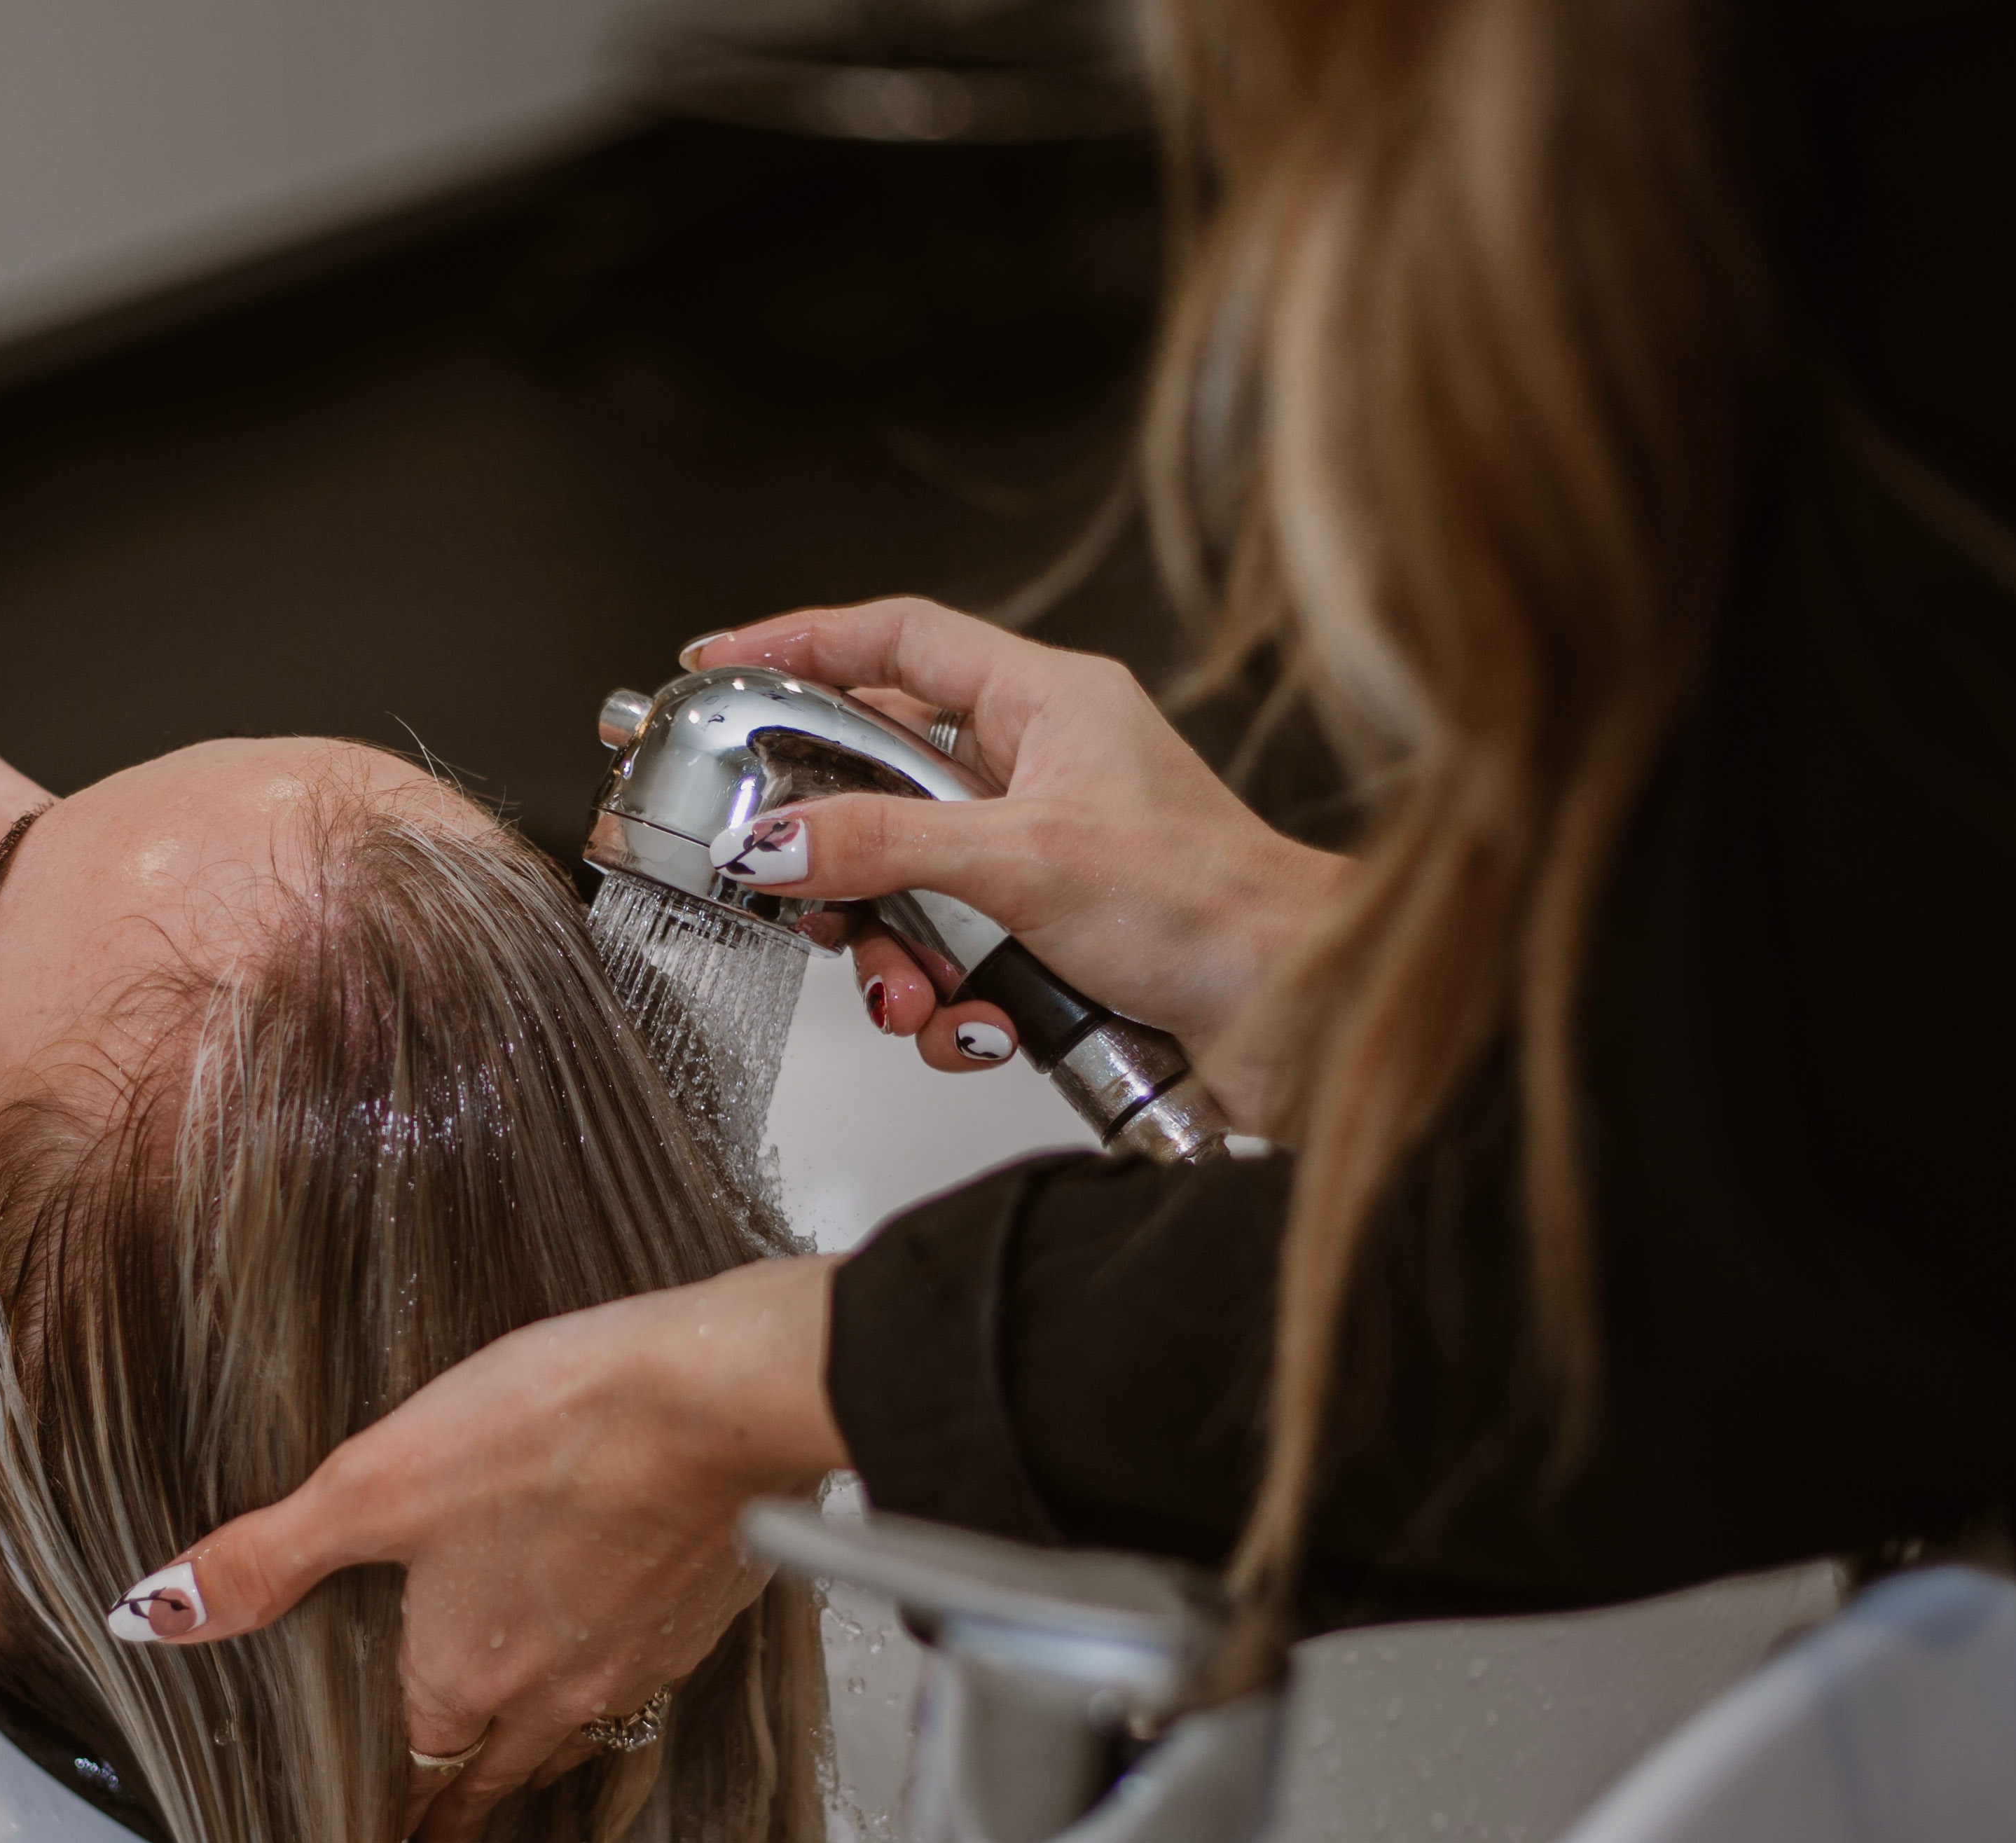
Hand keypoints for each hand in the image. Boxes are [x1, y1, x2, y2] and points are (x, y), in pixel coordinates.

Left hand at [99, 1257, 849, 1842]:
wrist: (714, 1402)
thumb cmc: (551, 1431)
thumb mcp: (375, 1483)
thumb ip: (266, 1556)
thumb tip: (154, 1613)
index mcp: (464, 1673)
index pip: (420, 1768)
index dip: (402, 1810)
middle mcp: (553, 1690)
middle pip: (500, 1771)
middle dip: (467, 1806)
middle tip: (451, 1838)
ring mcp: (637, 1660)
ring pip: (578, 1736)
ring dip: (543, 1758)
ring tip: (526, 1768)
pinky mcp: (699, 1616)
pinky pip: (648, 1679)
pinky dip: (620, 1685)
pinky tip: (622, 1651)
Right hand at [689, 598, 1345, 1121]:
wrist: (1297, 1016)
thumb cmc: (1213, 908)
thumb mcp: (1021, 861)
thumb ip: (883, 848)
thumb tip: (772, 841)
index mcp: (1047, 703)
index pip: (897, 639)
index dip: (801, 643)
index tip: (718, 665)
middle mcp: (1042, 769)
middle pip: (881, 785)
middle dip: (840, 863)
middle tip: (798, 896)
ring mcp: (1043, 856)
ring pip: (908, 890)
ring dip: (895, 958)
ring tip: (915, 997)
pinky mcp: (1048, 937)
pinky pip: (952, 962)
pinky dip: (950, 1007)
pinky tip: (982, 1030)